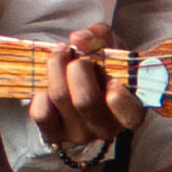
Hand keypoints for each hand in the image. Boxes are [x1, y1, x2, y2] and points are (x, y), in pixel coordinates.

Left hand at [26, 24, 143, 149]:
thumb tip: (78, 40)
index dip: (120, 100)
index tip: (113, 80)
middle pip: (85, 101)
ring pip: (61, 99)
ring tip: (59, 56)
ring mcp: (81, 134)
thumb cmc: (103, 65)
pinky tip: (49, 85)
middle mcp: (107, 128)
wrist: (82, 82)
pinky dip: (40, 93)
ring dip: (55, 69)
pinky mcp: (56, 135)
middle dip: (77, 67)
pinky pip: (41, 113)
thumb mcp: (109, 45)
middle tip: (75, 54)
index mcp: (131, 110)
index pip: (130, 116)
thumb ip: (99, 36)